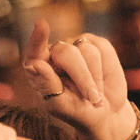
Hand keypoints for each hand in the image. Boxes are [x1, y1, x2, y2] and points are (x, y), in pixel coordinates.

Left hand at [22, 19, 136, 139]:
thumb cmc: (76, 112)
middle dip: (81, 76)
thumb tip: (34, 65)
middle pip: (65, 52)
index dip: (38, 39)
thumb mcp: (60, 106)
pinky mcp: (95, 44)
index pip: (34, 52)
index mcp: (40, 68)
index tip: (42, 25)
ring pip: (85, 50)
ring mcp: (75, 46)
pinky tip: (100, 81)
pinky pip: (100, 49)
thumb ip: (47, 85)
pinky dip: (102, 69)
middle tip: (90, 97)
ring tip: (93, 94)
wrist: (105, 113)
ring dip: (93, 77)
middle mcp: (55, 53)